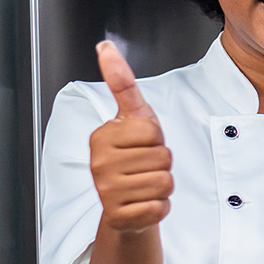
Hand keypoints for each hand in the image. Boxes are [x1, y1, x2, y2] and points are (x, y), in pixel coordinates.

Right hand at [88, 41, 173, 230]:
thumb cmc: (134, 156)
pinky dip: (161, 207)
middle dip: (163, 163)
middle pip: (162, 157)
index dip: (157, 138)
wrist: (127, 202)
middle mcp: (99, 163)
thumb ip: (121, 83)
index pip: (152, 131)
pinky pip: (160, 207)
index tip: (142, 143)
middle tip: (145, 167)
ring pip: (164, 182)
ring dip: (164, 185)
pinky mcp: (119, 216)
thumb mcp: (134, 117)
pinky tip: (145, 203)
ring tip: (145, 184)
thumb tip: (105, 47)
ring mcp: (106, 191)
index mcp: (101, 136)